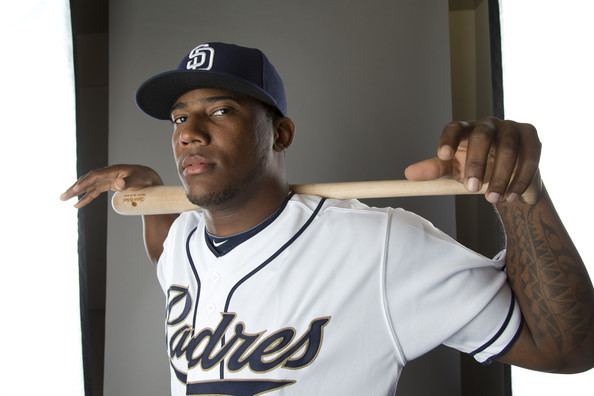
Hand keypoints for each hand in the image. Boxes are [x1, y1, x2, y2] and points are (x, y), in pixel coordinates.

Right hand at [60, 164, 162, 207]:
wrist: (151, 178)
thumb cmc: (145, 178)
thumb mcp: (139, 180)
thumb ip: (128, 182)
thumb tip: (117, 184)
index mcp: (112, 171)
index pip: (94, 177)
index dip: (84, 183)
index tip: (75, 190)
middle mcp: (107, 174)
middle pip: (87, 180)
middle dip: (74, 188)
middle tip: (62, 197)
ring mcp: (107, 180)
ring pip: (88, 186)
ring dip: (76, 193)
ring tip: (64, 199)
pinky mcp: (109, 185)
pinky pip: (94, 191)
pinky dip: (86, 197)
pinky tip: (77, 205)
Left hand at [404, 117, 540, 203]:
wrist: (508, 183)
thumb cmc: (476, 173)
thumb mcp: (452, 174)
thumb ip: (434, 171)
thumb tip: (409, 173)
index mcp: (465, 131)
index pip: (454, 128)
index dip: (448, 139)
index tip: (442, 156)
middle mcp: (488, 125)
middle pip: (482, 135)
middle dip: (476, 162)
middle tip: (471, 188)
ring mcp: (511, 128)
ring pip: (508, 147)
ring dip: (500, 176)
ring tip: (492, 199)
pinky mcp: (532, 138)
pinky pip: (529, 157)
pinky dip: (519, 179)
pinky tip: (511, 198)